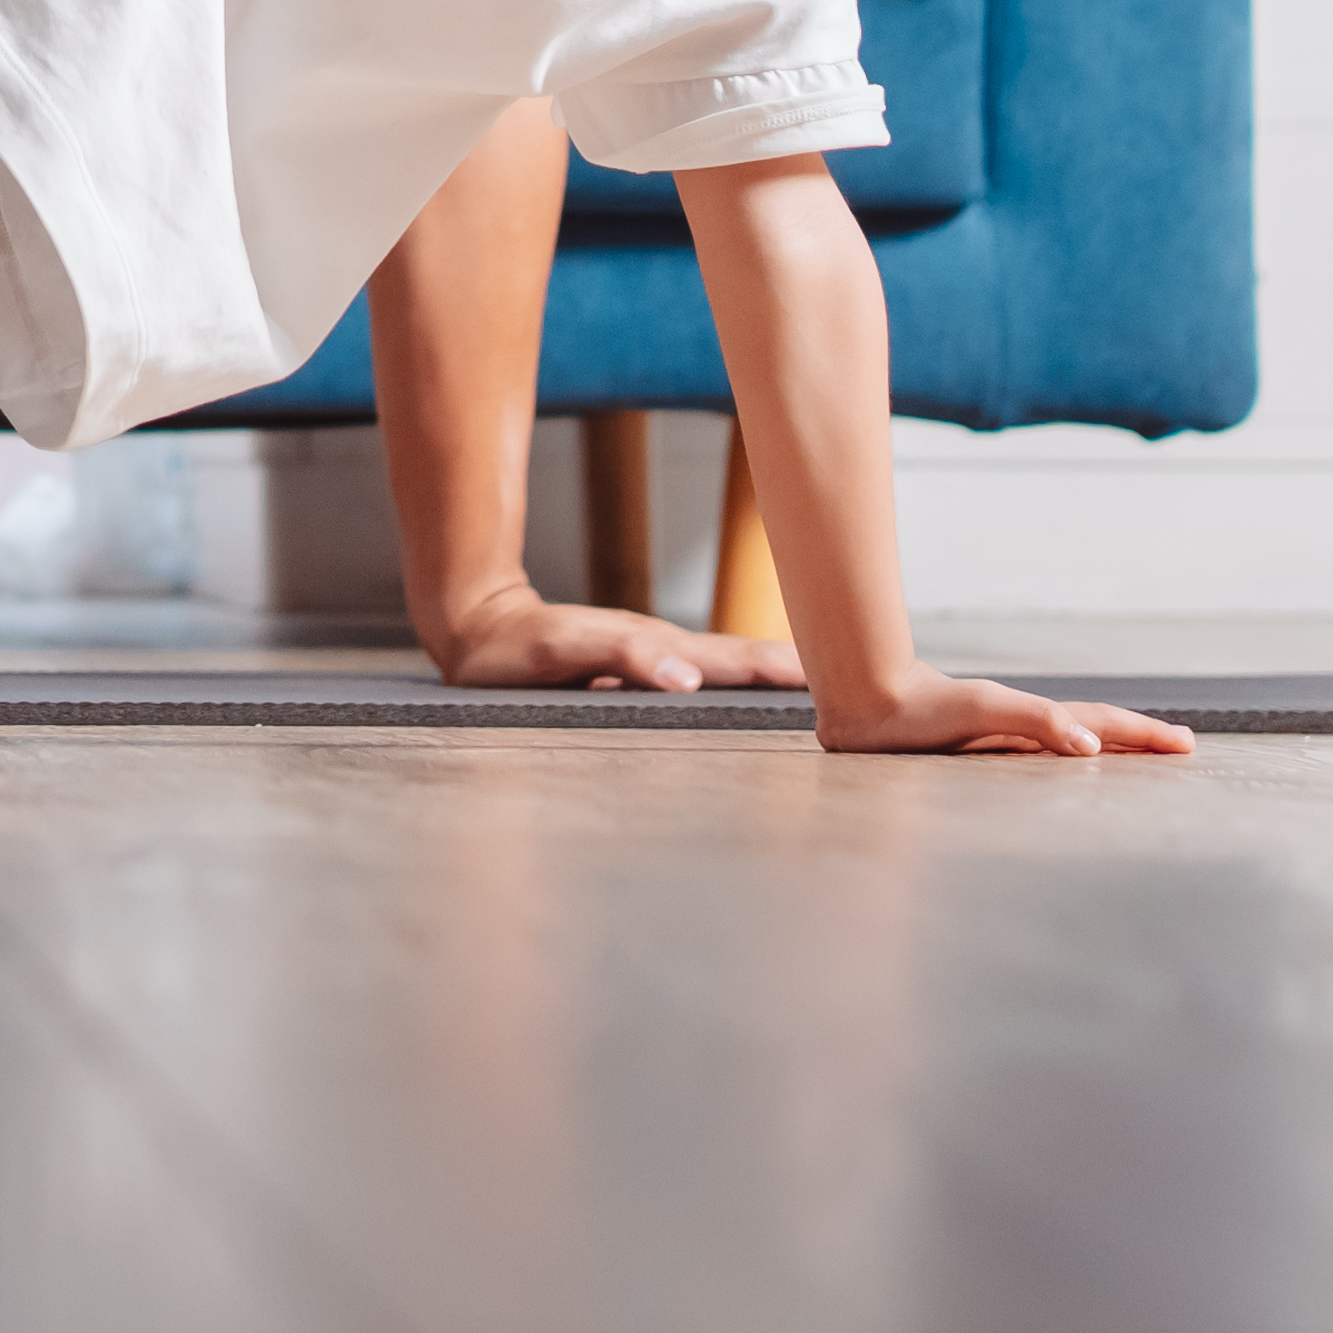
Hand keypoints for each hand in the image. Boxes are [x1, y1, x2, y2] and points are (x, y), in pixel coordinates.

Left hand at [431, 583, 808, 697]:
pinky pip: (698, 680)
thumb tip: (688, 676)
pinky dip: (734, 686)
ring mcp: (652, 663)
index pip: (734, 660)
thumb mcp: (562, 650)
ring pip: (724, 669)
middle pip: (740, 661)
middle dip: (793, 671)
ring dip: (769, 678)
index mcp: (656, 647)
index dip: (781, 669)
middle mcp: (662, 654)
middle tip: (854, 684)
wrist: (478, 630)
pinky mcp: (636, 675)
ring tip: (818, 694)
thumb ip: (621, 656)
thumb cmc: (514, 647)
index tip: (832, 679)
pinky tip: (749, 702)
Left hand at [818, 666, 1196, 759]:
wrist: (866, 704)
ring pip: (1069, 745)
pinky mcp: (978, 755)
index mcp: (1032, 720)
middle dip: (1138, 741)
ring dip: (1107, 751)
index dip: (1142, 736)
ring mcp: (1003, 741)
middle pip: (1094, 732)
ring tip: (1136, 759)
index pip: (1101, 727)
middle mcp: (1023, 730)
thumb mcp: (982, 711)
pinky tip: (1062, 773)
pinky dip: (1065, 764)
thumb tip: (1091, 748)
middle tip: (1179, 748)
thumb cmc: (919, 709)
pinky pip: (1038, 759)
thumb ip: (1036, 722)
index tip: (1185, 745)